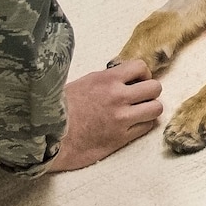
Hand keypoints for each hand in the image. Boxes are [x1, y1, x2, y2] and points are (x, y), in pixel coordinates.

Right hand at [45, 61, 162, 171]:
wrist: (49, 137)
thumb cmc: (61, 109)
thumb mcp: (83, 83)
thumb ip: (106, 80)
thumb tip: (123, 78)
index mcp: (107, 79)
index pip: (141, 67)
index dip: (143, 74)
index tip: (136, 81)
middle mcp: (118, 97)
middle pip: (155, 88)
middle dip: (149, 92)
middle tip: (140, 97)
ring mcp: (122, 118)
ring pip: (156, 108)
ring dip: (149, 109)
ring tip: (139, 112)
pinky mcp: (121, 138)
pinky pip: (146, 127)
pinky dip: (143, 125)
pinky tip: (132, 125)